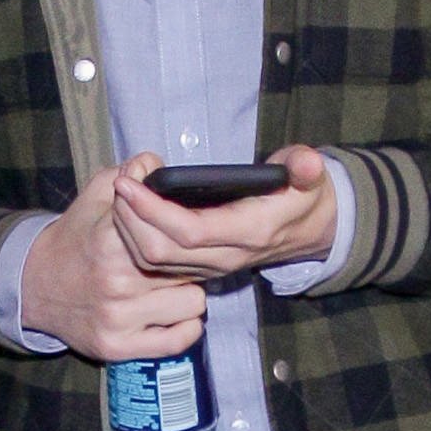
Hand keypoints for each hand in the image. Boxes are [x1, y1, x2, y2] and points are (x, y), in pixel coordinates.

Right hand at [16, 169, 208, 362]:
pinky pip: (181, 339)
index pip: (171, 231)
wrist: (34, 286)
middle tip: (180, 260)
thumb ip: (129, 172)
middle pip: (189, 269)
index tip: (184, 226)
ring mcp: (118, 318)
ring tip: (172, 286)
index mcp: (109, 240)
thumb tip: (156, 164)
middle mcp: (115, 281)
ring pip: (193, 303)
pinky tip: (174, 312)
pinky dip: (186, 326)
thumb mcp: (95, 196)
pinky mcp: (119, 347)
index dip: (183, 228)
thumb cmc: (75, 239)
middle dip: (190, 261)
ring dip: (189, 294)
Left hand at [109, 146, 337, 280]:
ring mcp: (211, 266)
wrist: (310, 231)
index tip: (129, 182)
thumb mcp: (312, 178)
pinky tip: (129, 208)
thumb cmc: (303, 197)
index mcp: (250, 232)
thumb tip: (306, 162)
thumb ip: (307, 168)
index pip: (191, 231)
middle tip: (118, 182)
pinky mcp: (200, 267)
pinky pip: (157, 262)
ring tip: (120, 192)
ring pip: (153, 261)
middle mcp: (226, 256)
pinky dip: (135, 237)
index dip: (154, 210)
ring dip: (128, 228)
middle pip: (160, 251)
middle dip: (130, 218)